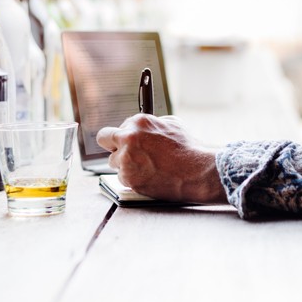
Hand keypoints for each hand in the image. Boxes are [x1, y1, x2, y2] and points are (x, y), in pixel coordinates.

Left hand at [96, 114, 226, 203]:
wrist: (197, 171)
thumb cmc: (188, 148)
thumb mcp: (172, 124)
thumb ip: (151, 125)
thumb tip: (140, 128)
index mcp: (139, 122)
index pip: (117, 127)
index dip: (124, 136)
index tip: (128, 143)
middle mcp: (129, 137)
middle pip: (104, 139)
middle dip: (112, 145)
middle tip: (122, 153)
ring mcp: (126, 158)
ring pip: (113, 161)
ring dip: (125, 165)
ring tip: (146, 168)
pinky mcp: (128, 177)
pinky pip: (122, 178)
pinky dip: (133, 179)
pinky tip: (149, 177)